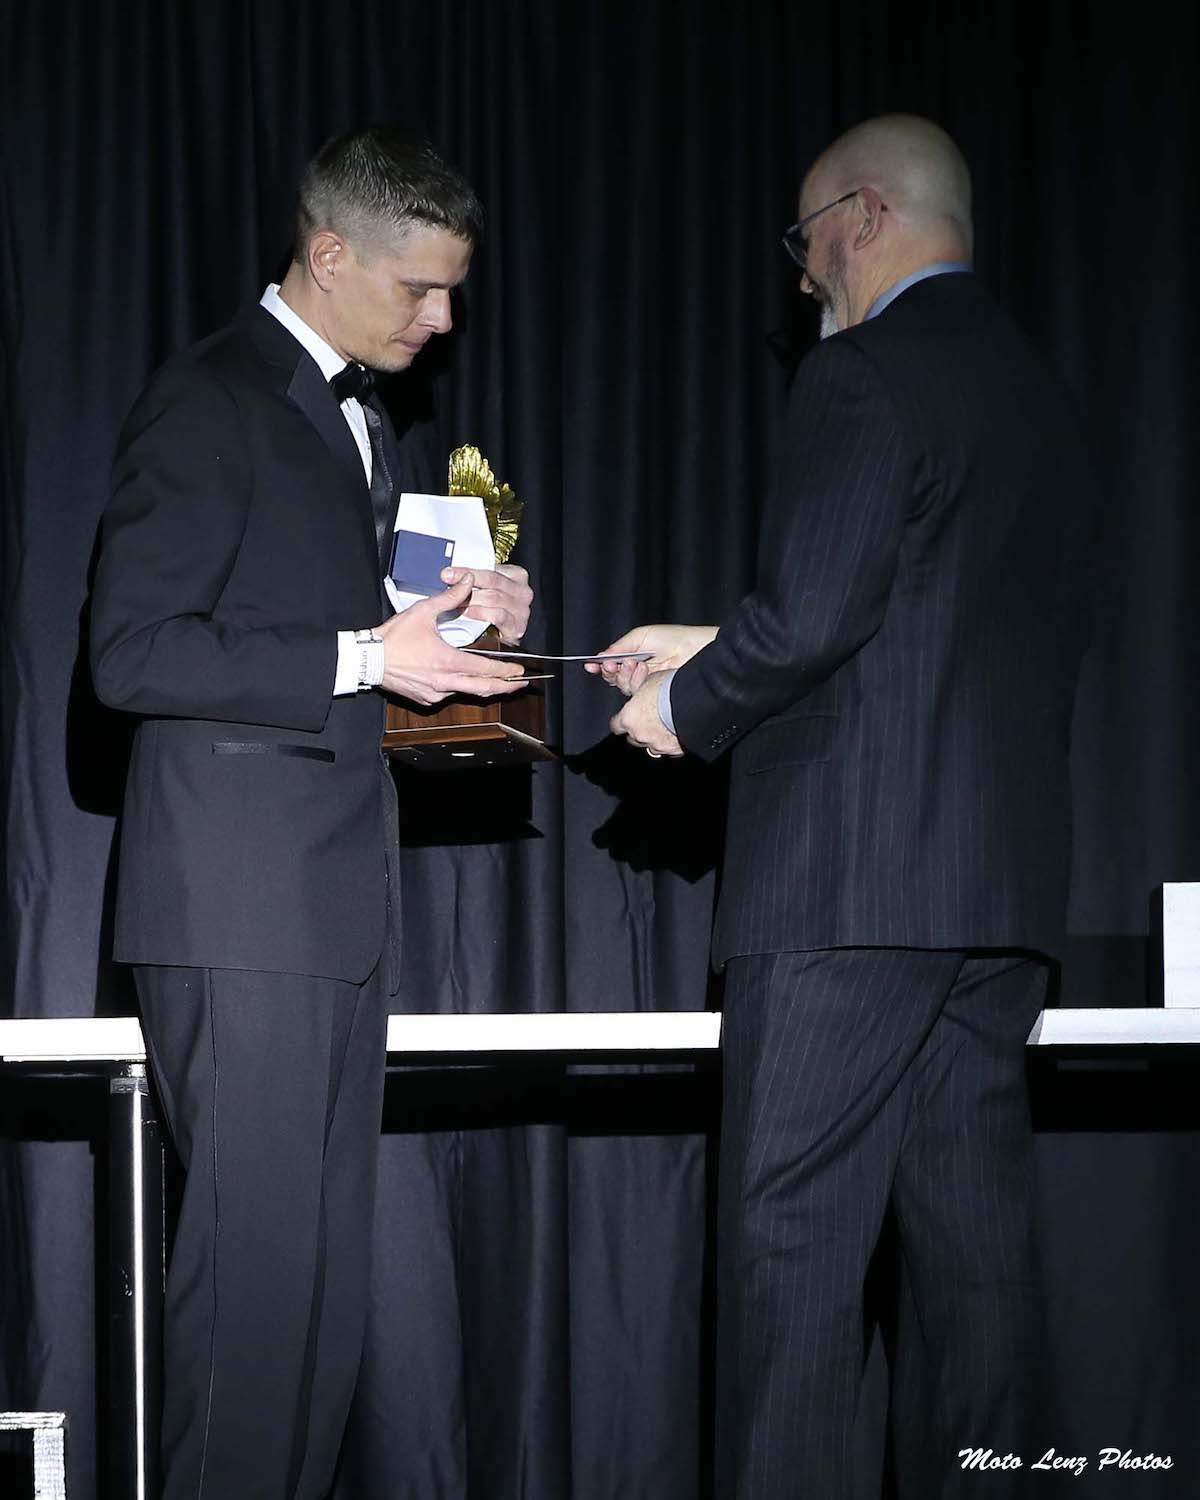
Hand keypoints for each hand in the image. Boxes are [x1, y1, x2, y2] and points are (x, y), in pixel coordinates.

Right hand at [375, 574, 526, 705]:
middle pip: (484, 689)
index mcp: (447, 662)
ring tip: (497, 682)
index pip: (486, 670)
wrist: (367, 660)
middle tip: (520, 685)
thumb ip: (450, 597)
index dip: (506, 672)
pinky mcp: (426, 700)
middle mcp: (445, 682)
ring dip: (482, 686)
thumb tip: (468, 581)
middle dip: (505, 687)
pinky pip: (449, 695)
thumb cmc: (393, 637)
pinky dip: (459, 687)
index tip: (521, 672)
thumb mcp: (423, 611)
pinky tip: (462, 679)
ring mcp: (435, 694)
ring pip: (466, 692)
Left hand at [452, 563, 532, 643]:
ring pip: (494, 597)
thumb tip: (452, 573)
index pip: (490, 568)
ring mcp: (522, 609)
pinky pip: (498, 616)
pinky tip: (468, 612)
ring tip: (455, 600)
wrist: (501, 642)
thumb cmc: (494, 611)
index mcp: (516, 576)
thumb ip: (477, 579)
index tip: (448, 572)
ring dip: (471, 598)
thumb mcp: (487, 588)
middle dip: (466, 580)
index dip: (467, 569)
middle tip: (447, 581)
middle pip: (492, 580)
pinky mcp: (517, 626)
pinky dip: (481, 613)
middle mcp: (522, 591)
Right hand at [584, 623, 718, 695]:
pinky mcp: (653, 693)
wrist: (695, 649)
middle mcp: (637, 671)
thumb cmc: (672, 638)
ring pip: (622, 687)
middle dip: (609, 672)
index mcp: (633, 656)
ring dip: (624, 675)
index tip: (591, 665)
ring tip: (635, 663)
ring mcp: (645, 684)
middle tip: (612, 665)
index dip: (599, 666)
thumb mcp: (642, 636)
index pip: (611, 664)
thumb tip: (602, 655)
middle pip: (613, 678)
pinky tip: (643, 670)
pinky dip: (635, 682)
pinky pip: (636, 693)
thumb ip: (621, 646)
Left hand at [609, 671, 683, 756]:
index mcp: (629, 718)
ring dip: (654, 738)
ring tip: (664, 726)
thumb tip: (640, 692)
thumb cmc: (669, 687)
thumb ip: (640, 692)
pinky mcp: (674, 750)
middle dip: (637, 730)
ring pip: (651, 746)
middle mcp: (640, 735)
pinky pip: (669, 749)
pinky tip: (677, 732)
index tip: (622, 718)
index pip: (616, 725)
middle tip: (646, 720)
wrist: (693, 699)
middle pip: (632, 738)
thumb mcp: (649, 681)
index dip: (620, 721)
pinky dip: (671, 742)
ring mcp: (657, 745)